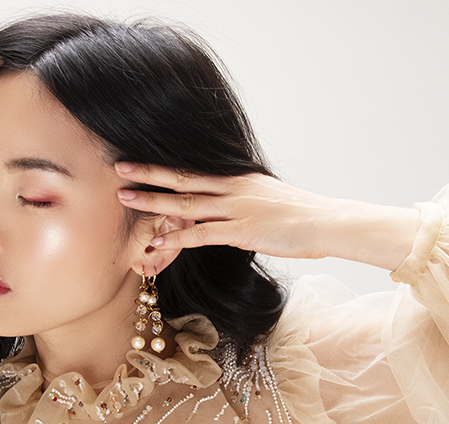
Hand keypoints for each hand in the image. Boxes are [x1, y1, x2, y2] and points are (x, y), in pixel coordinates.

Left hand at [114, 162, 419, 269]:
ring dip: (154, 201)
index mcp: (239, 179)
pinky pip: (204, 234)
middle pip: (183, 179)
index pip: (195, 171)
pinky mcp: (242, 231)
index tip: (142, 160)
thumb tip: (231, 214)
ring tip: (126, 197)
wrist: (329, 223)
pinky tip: (158, 237)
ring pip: (186, 203)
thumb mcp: (270, 201)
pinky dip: (179, 236)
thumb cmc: (303, 217)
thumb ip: (245, 204)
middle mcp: (234, 189)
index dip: (166, 166)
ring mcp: (237, 209)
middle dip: (149, 174)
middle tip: (120, 168)